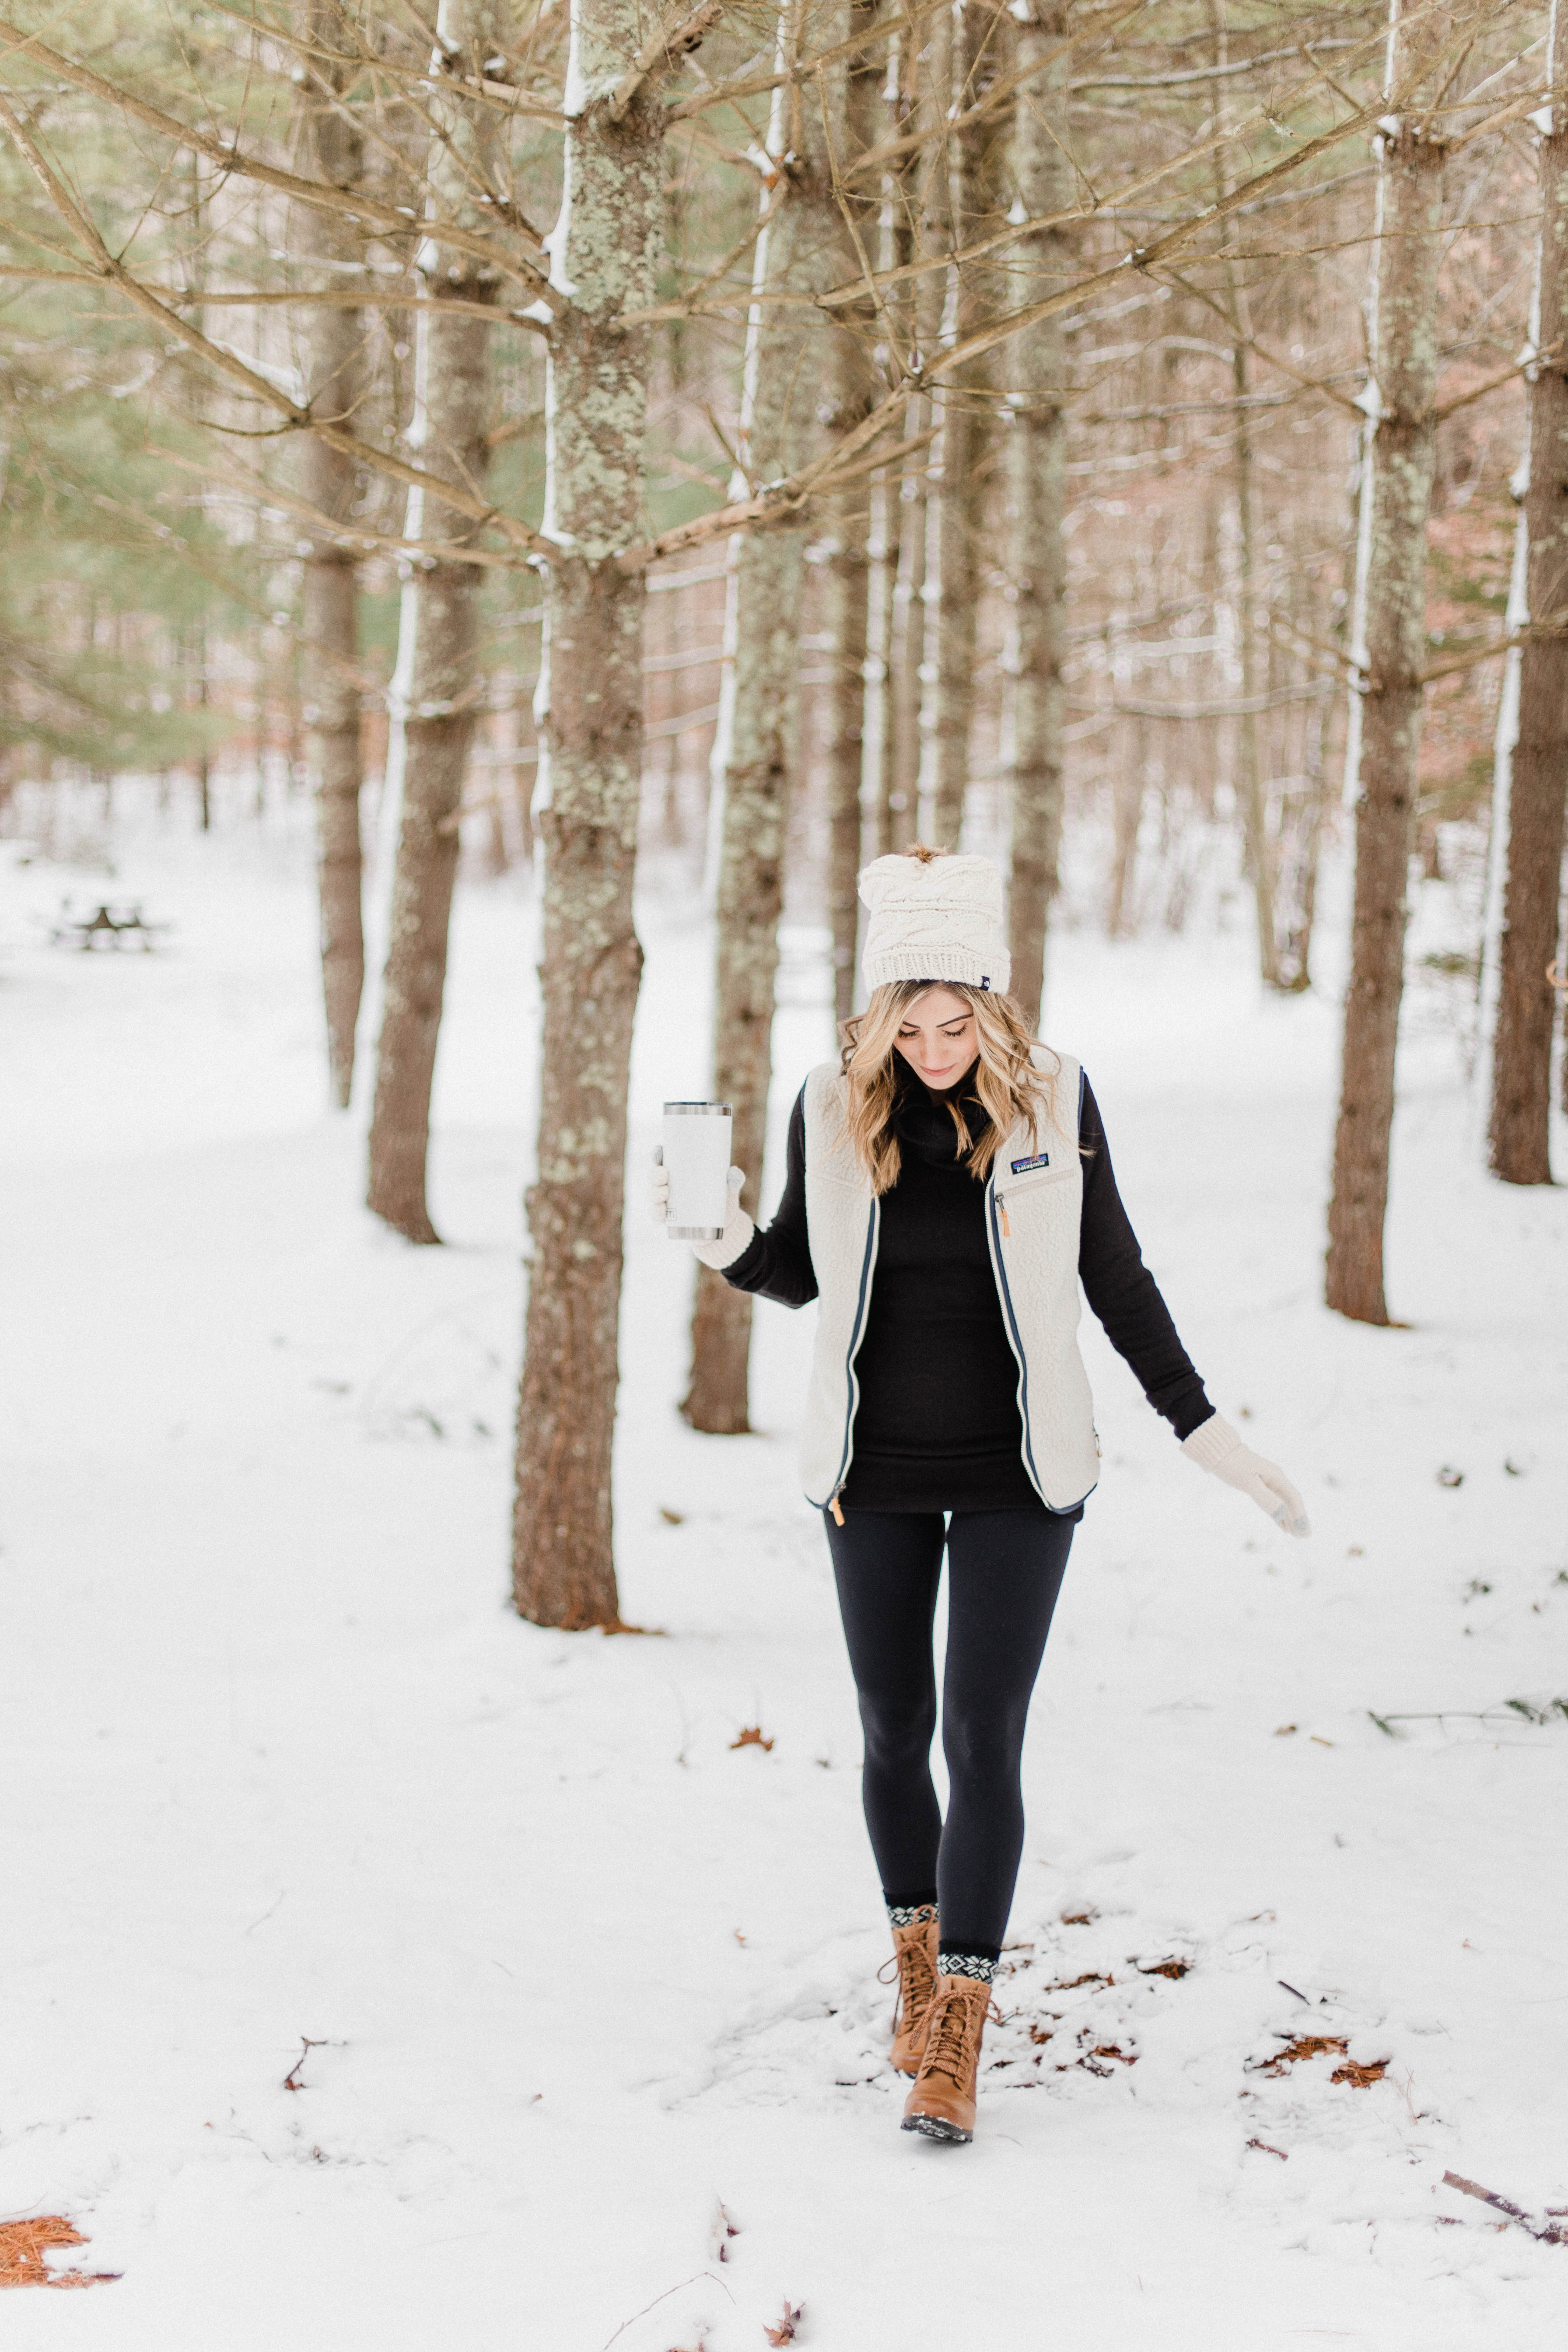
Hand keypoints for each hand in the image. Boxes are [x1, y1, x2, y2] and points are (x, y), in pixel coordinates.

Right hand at [650, 1151, 754, 1270]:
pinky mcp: (668, 1218)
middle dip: (655, 1174)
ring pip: (653, 1195)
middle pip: (654, 1176)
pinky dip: (656, 1214)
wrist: (723, 1224)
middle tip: (664, 1175)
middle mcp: (668, 1185)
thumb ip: (733, 1179)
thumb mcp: (728, 1188)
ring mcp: (666, 1201)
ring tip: (665, 1193)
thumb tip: (734, 1173)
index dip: (657, 1154)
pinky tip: (660, 1213)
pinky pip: (656, 1215)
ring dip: (655, 1193)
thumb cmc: (722, 1199)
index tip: (659, 1151)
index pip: (663, 1159)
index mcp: (679, 1172)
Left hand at [1182, 1413, 1309, 1537]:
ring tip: (1297, 1536)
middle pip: (1290, 1502)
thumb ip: (1266, 1498)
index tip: (1304, 1531)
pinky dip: (1278, 1514)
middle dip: (1298, 1519)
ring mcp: (1266, 1481)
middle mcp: (1274, 1478)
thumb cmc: (1232, 1465)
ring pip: (1282, 1503)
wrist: (1217, 1451)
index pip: (1293, 1498)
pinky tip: (1281, 1525)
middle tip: (1305, 1537)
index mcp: (1276, 1476)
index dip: (1300, 1515)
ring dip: (1290, 1519)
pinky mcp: (1257, 1485)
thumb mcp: (1248, 1483)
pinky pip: (1273, 1502)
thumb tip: (1283, 1515)